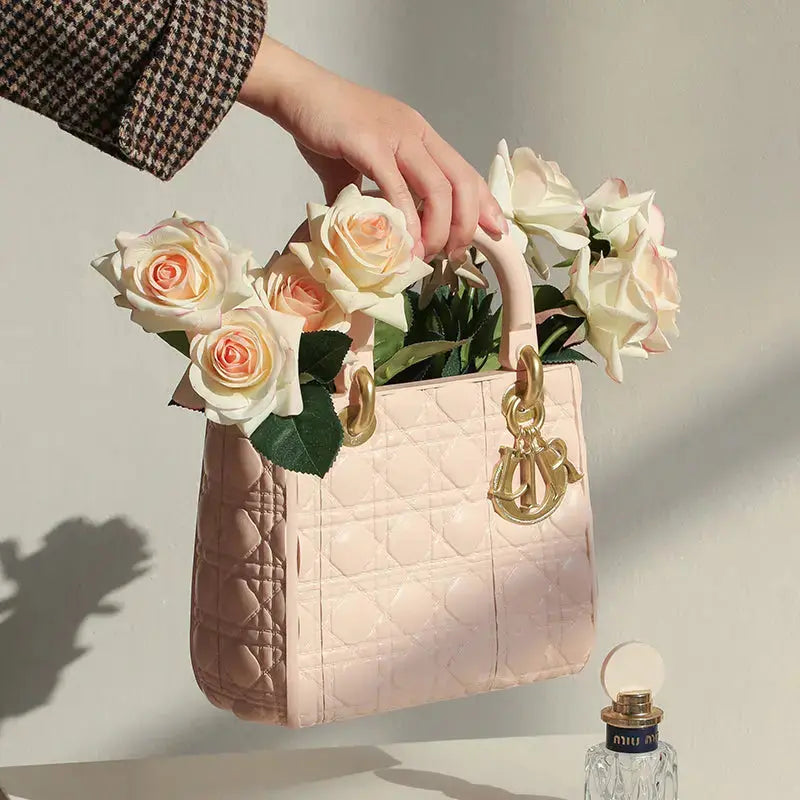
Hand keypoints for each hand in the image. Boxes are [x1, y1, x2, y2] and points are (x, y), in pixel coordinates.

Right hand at [238, 37, 507, 259]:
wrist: (297, 91)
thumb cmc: (328, 126)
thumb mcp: (361, 163)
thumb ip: (372, 195)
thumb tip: (372, 230)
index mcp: (422, 136)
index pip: (464, 172)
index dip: (484, 204)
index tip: (495, 232)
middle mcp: (417, 134)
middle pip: (461, 183)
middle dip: (465, 225)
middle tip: (454, 254)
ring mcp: (395, 137)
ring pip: (437, 188)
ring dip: (438, 228)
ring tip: (427, 254)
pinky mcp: (369, 144)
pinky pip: (397, 187)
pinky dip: (406, 219)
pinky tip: (405, 241)